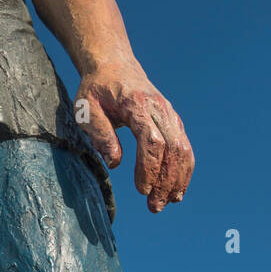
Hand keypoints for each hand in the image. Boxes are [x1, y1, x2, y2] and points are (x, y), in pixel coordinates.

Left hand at [75, 60, 193, 212]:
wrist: (113, 65)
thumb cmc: (96, 89)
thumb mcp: (86, 108)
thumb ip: (100, 134)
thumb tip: (115, 163)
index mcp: (137, 105)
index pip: (152, 141)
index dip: (149, 168)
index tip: (141, 190)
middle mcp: (160, 109)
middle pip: (173, 149)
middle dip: (165, 180)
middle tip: (154, 206)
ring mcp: (170, 114)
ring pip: (183, 150)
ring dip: (177, 179)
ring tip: (166, 202)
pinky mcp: (173, 121)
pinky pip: (184, 147)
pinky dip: (183, 170)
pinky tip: (175, 190)